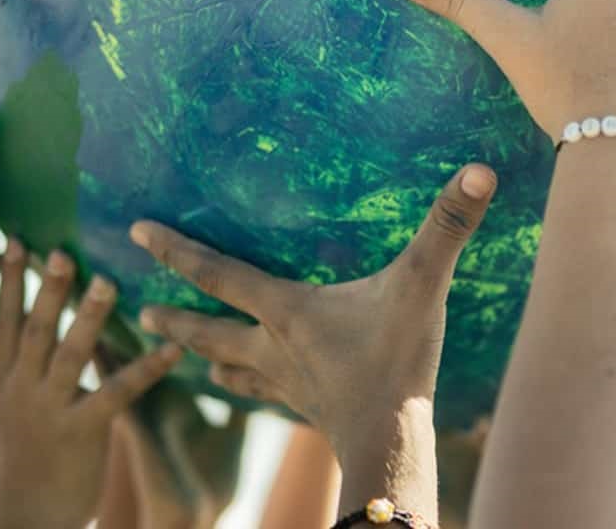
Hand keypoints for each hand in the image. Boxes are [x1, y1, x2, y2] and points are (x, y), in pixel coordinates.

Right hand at [0, 245, 183, 528]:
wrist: (26, 518)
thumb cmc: (20, 463)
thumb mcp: (3, 414)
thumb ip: (15, 373)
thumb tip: (18, 336)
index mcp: (3, 381)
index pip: (5, 322)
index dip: (9, 281)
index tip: (17, 238)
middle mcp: (21, 390)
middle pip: (34, 330)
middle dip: (47, 289)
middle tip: (62, 249)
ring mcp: (50, 411)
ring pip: (70, 355)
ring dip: (90, 317)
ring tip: (109, 282)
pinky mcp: (82, 431)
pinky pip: (118, 393)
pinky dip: (146, 368)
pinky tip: (173, 349)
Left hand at [131, 163, 497, 453]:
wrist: (392, 444)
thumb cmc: (397, 363)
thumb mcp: (423, 286)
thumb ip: (448, 227)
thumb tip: (480, 170)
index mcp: (285, 311)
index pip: (219, 273)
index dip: (177, 250)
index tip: (136, 231)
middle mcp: (273, 348)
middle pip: (209, 330)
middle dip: (174, 319)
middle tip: (141, 313)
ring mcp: (288, 385)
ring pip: (234, 370)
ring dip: (208, 357)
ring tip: (188, 357)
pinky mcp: (309, 410)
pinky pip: (270, 396)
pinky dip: (255, 389)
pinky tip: (259, 389)